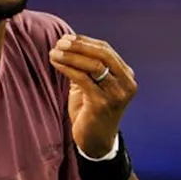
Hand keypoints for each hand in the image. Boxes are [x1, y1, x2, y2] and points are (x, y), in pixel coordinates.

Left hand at [48, 32, 137, 157]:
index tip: (66, 38)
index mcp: (126, 76)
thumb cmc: (91, 111)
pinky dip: (68, 69)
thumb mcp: (92, 85)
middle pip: (103, 55)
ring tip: (54, 52)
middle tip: (59, 42)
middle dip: (79, 46)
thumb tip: (68, 42)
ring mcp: (117, 94)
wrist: (95, 141)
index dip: (85, 42)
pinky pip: (83, 80)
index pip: (106, 50)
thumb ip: (86, 66)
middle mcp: (126, 84)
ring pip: (94, 66)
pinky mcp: (103, 104)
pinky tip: (56, 64)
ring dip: (71, 56)